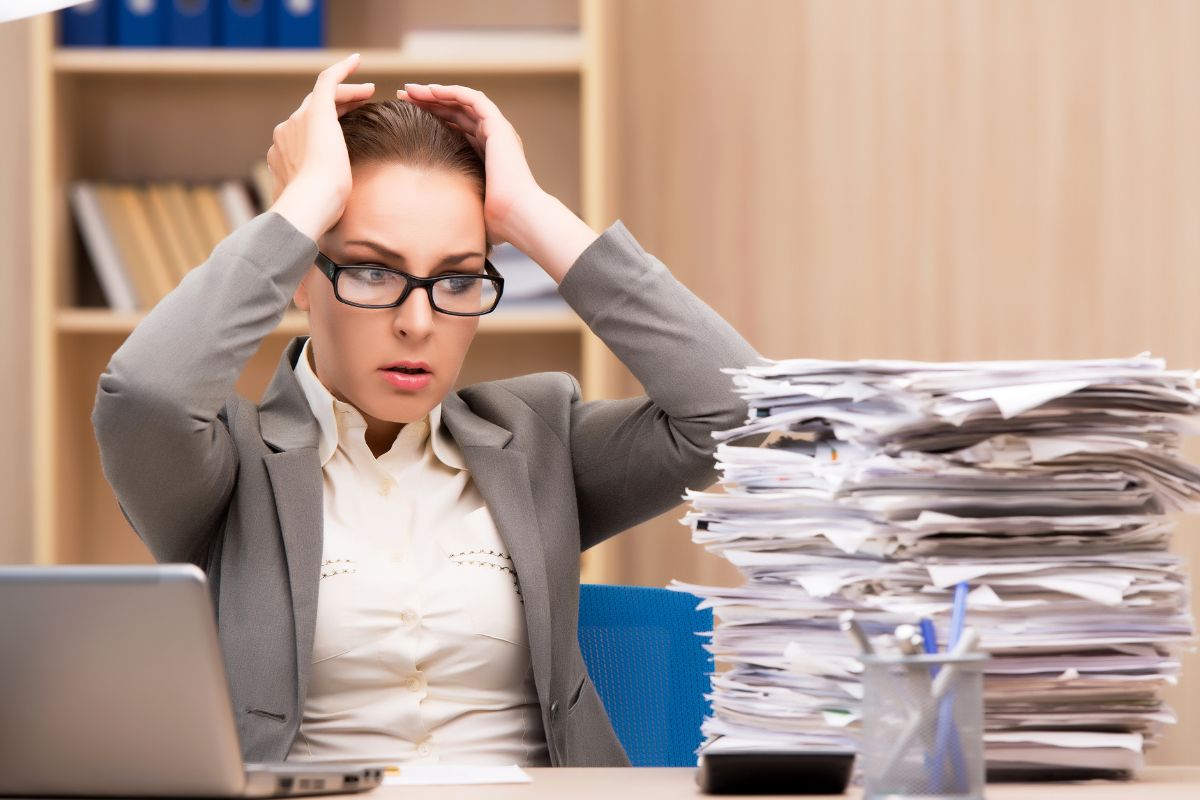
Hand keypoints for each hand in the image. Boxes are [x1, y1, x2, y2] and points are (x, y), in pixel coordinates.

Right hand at [267, 53, 374, 239]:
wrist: (311, 204)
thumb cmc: (316, 215)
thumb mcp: (314, 208)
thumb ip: (313, 207)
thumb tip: (320, 226)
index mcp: (283, 155)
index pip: (304, 133)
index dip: (325, 129)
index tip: (342, 131)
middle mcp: (285, 133)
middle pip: (310, 112)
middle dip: (335, 107)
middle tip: (360, 104)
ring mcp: (297, 121)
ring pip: (322, 98)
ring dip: (345, 92)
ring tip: (368, 91)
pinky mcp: (316, 112)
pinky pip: (327, 81)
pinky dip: (341, 70)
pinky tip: (357, 61)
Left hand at [396, 83, 543, 246]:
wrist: (516, 217)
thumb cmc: (496, 221)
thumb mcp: (468, 205)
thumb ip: (456, 205)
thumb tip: (438, 229)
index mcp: (487, 155)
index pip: (456, 129)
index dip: (431, 120)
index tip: (405, 117)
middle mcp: (493, 139)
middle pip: (456, 112)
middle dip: (428, 103)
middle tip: (401, 97)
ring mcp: (498, 131)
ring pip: (463, 102)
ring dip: (436, 93)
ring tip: (410, 90)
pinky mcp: (499, 126)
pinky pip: (473, 99)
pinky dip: (452, 92)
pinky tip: (430, 90)